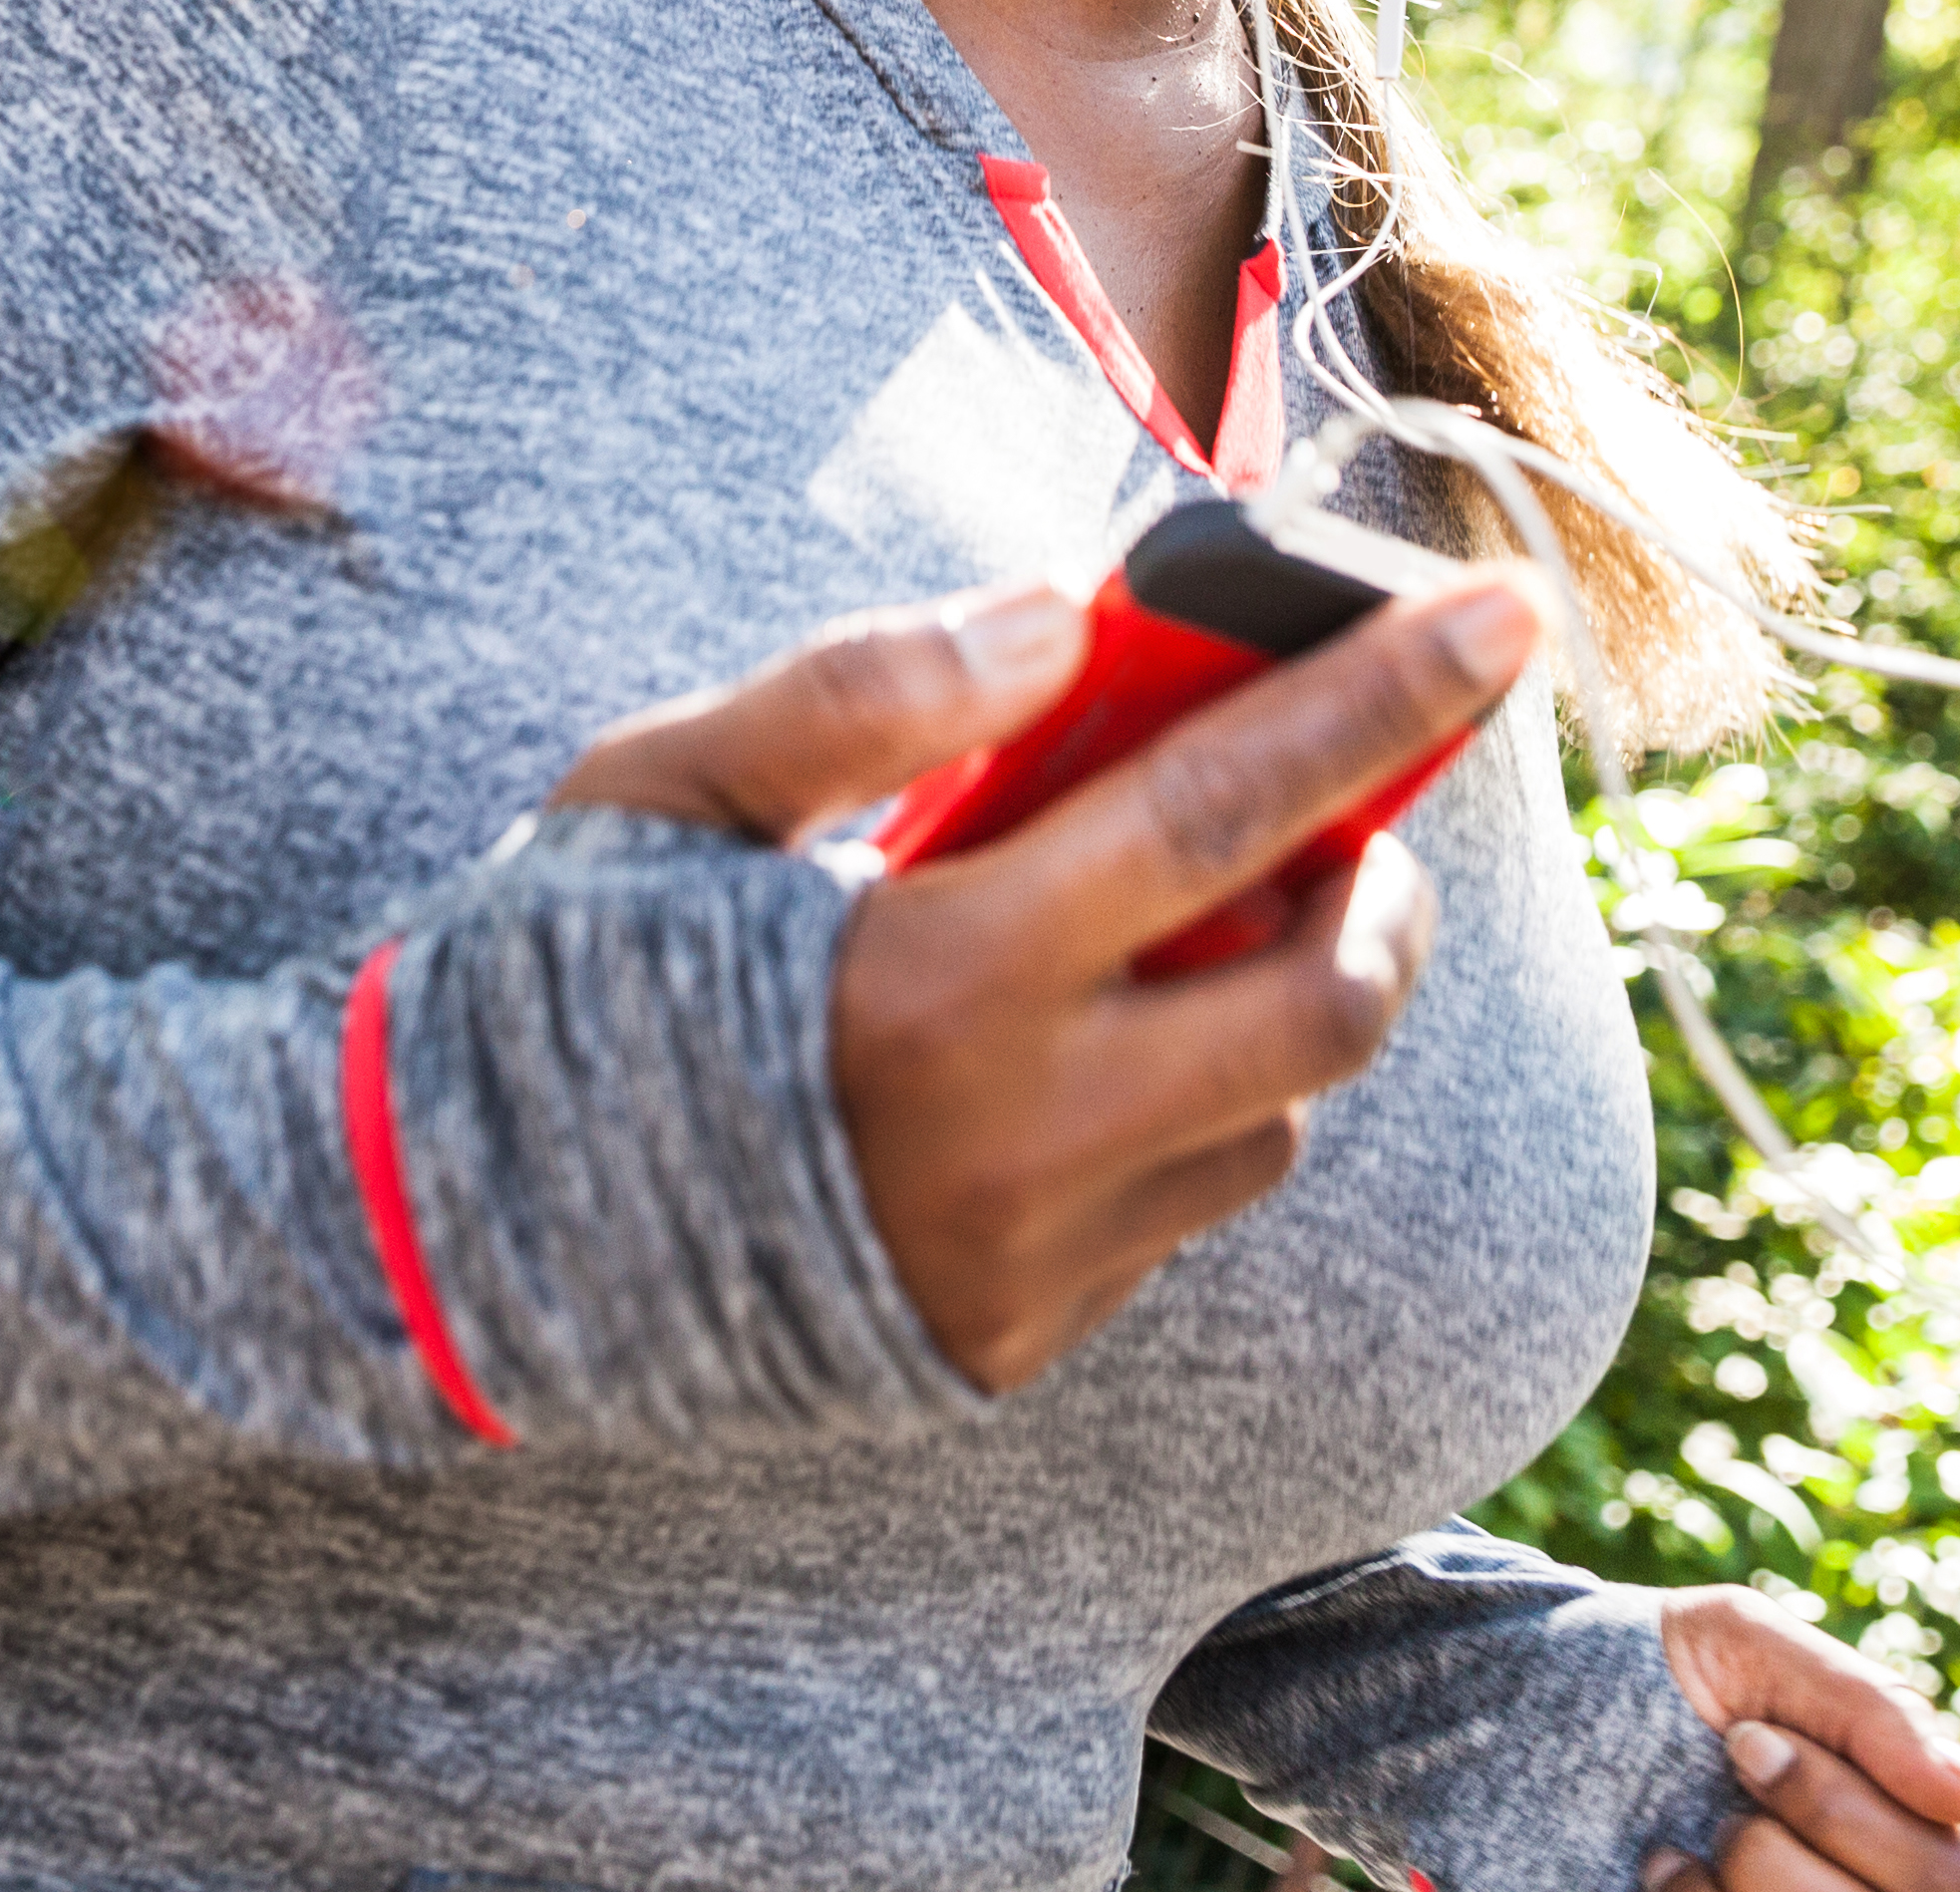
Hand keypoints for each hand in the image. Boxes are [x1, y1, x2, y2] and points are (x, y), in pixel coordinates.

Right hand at [549, 568, 1541, 1391]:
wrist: (456, 1250)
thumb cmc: (555, 973)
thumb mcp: (664, 787)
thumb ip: (866, 691)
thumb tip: (1065, 614)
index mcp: (936, 972)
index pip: (1228, 804)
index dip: (1383, 698)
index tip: (1503, 612)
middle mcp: (1017, 1134)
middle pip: (1324, 997)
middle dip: (1381, 882)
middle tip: (1342, 817)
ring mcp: (1031, 1261)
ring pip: (1275, 1119)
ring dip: (1276, 1001)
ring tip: (1169, 929)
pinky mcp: (1021, 1346)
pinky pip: (1183, 1214)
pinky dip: (1185, 1113)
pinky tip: (1079, 1052)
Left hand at [1640, 1589, 1959, 1891]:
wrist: (1554, 1707)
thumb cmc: (1673, 1670)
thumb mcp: (1761, 1647)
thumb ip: (1881, 1717)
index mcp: (1918, 1824)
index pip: (1944, 1869)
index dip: (1830, 1802)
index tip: (1744, 1737)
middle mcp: (1881, 1890)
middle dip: (1779, 1842)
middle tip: (1724, 1775)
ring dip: (1735, 1874)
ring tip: (1693, 1834)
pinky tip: (1667, 1868)